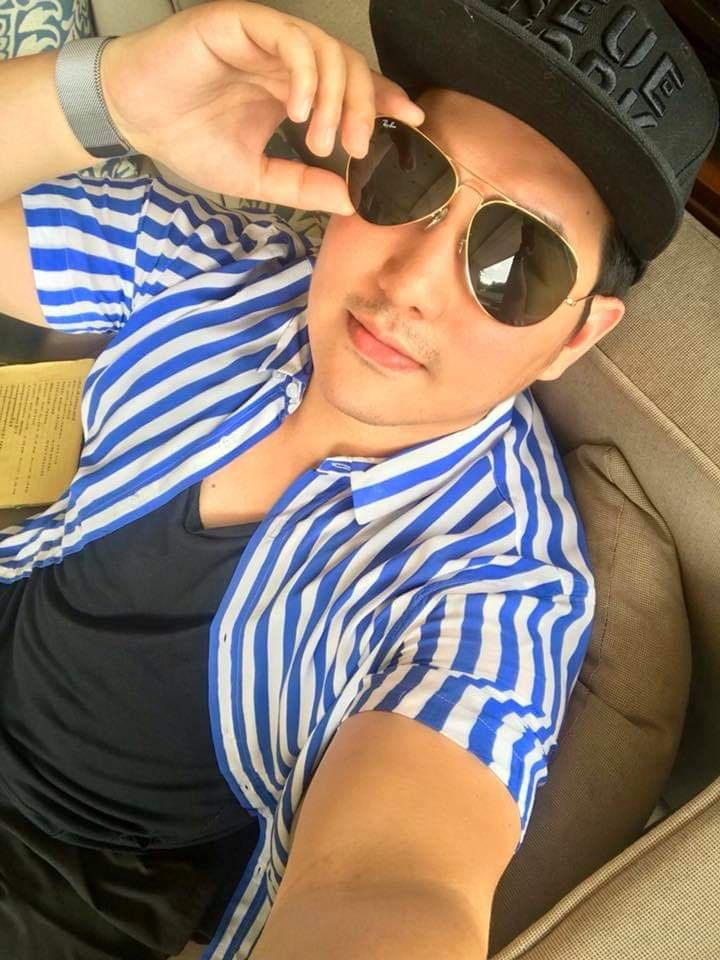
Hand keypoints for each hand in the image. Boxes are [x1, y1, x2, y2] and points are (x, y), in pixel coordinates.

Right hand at [100, 0, 424, 214]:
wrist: (133, 118)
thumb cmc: (187, 140)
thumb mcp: (255, 177)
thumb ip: (302, 186)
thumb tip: (350, 201)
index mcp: (293, 88)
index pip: (352, 87)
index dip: (386, 100)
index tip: (412, 124)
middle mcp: (286, 60)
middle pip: (350, 67)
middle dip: (367, 107)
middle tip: (359, 149)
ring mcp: (266, 38)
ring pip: (327, 50)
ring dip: (337, 97)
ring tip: (324, 140)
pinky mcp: (242, 24)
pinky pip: (290, 39)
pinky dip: (306, 74)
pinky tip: (302, 111)